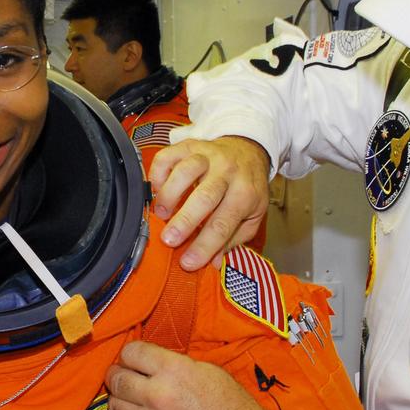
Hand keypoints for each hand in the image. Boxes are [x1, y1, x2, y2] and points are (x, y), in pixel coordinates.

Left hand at [105, 341, 288, 409]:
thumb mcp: (207, 370)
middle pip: (116, 378)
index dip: (130, 354)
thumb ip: (174, 364)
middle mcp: (159, 394)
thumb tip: (148, 362)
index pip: (131, 352)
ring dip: (118, 401)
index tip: (133, 360)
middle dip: (117, 375)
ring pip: (113, 406)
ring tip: (128, 402)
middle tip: (124, 378)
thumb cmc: (231, 406)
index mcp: (174, 370)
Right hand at [148, 136, 270, 270]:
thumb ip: (233, 240)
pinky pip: (168, 157)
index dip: (204, 245)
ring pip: (185, 171)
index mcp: (245, 193)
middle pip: (205, 197)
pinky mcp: (189, 145)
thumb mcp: (251, 215)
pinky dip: (158, 174)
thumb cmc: (247, 187)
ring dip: (169, 195)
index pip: (223, 223)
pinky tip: (158, 190)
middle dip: (184, 221)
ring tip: (162, 214)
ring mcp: (207, 156)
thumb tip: (213, 263)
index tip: (188, 262)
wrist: (247, 150)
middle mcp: (228, 172)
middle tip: (168, 240)